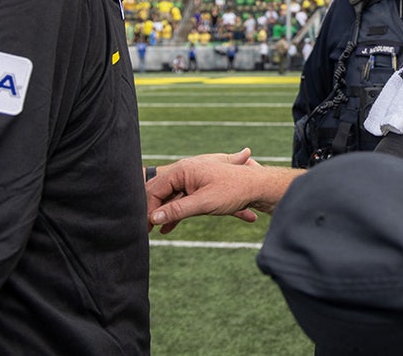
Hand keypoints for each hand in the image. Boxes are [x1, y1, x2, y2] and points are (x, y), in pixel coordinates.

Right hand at [145, 149, 298, 233]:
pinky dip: (174, 213)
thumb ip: (178, 210)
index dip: (149, 209)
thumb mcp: (203, 203)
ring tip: (151, 232)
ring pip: (170, 197)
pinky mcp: (197, 187)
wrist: (258, 185)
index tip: (146, 227)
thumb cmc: (232, 191)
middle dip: (152, 211)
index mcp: (184, 170)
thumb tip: (155, 218)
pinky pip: (180, 200)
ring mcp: (191, 179)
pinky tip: (167, 229)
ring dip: (163, 214)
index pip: (156, 189)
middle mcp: (185, 171)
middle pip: (160, 192)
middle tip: (144, 231)